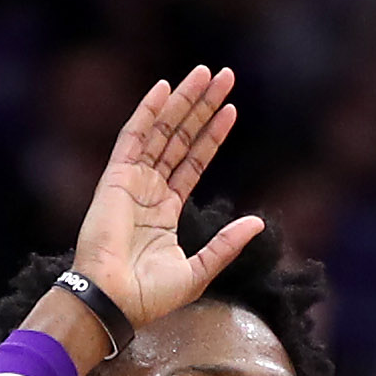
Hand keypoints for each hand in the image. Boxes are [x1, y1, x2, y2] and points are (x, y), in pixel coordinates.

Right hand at [70, 66, 254, 328]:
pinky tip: (164, 88)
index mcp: (166, 211)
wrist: (116, 301)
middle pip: (181, 137)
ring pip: (162, 131)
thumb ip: (227, 244)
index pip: (193, 161)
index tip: (232, 110)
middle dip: (202, 106)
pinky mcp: (116, 178)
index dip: (212, 136)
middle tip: (224, 76)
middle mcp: (149, 190)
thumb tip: (259, 222)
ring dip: (183, 101)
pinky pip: (133, 137)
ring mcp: (132, 181)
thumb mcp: (200, 270)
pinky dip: (148, 111)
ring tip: (206, 74)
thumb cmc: (150, 295)